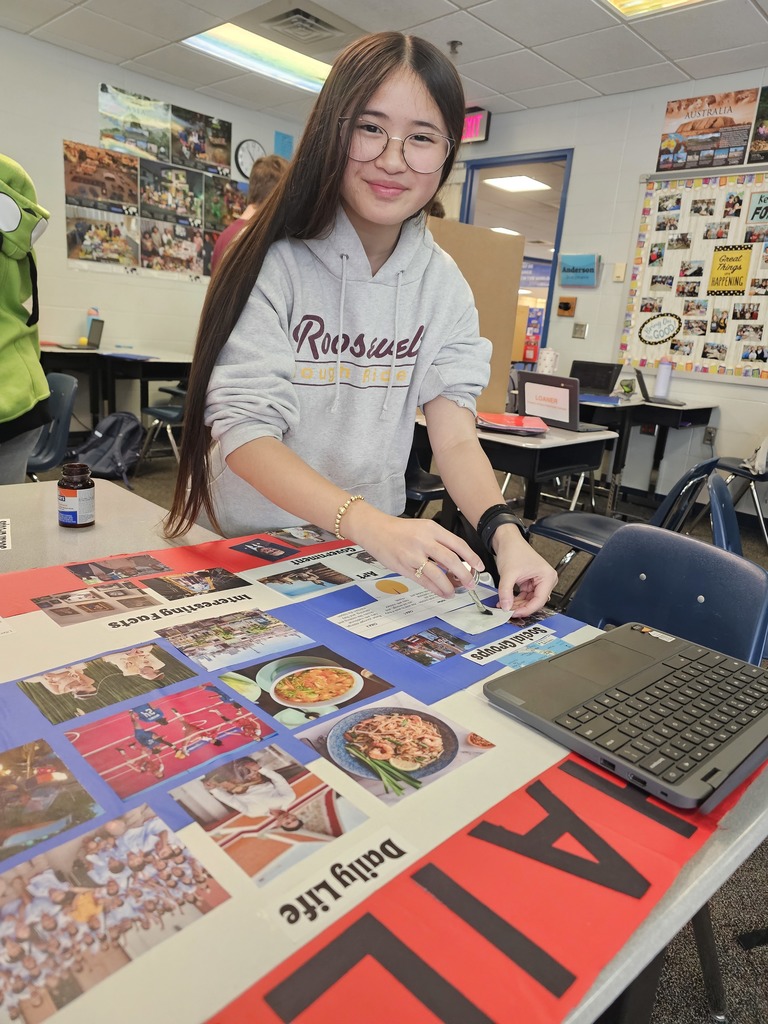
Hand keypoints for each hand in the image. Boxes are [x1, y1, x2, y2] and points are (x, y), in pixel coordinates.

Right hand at [344, 503, 483, 598]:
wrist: (375, 529)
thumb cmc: (399, 530)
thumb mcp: (423, 528)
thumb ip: (439, 543)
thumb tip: (457, 563)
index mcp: (431, 529)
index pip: (457, 544)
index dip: (471, 557)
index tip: (479, 566)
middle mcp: (423, 541)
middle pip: (451, 560)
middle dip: (464, 574)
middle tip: (470, 583)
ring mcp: (412, 555)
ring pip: (437, 574)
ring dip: (449, 586)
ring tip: (454, 591)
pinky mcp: (404, 567)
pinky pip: (423, 581)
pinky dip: (435, 589)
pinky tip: (441, 592)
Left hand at [492, 523, 557, 615]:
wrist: (507, 540)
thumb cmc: (514, 550)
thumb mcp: (508, 573)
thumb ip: (506, 592)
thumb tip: (506, 606)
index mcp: (547, 576)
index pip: (539, 600)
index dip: (526, 609)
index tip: (513, 613)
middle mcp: (546, 579)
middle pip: (534, 601)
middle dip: (520, 607)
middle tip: (507, 611)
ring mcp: (538, 581)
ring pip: (529, 600)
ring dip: (517, 604)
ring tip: (504, 605)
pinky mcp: (530, 582)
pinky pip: (524, 595)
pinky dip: (515, 599)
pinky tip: (506, 601)